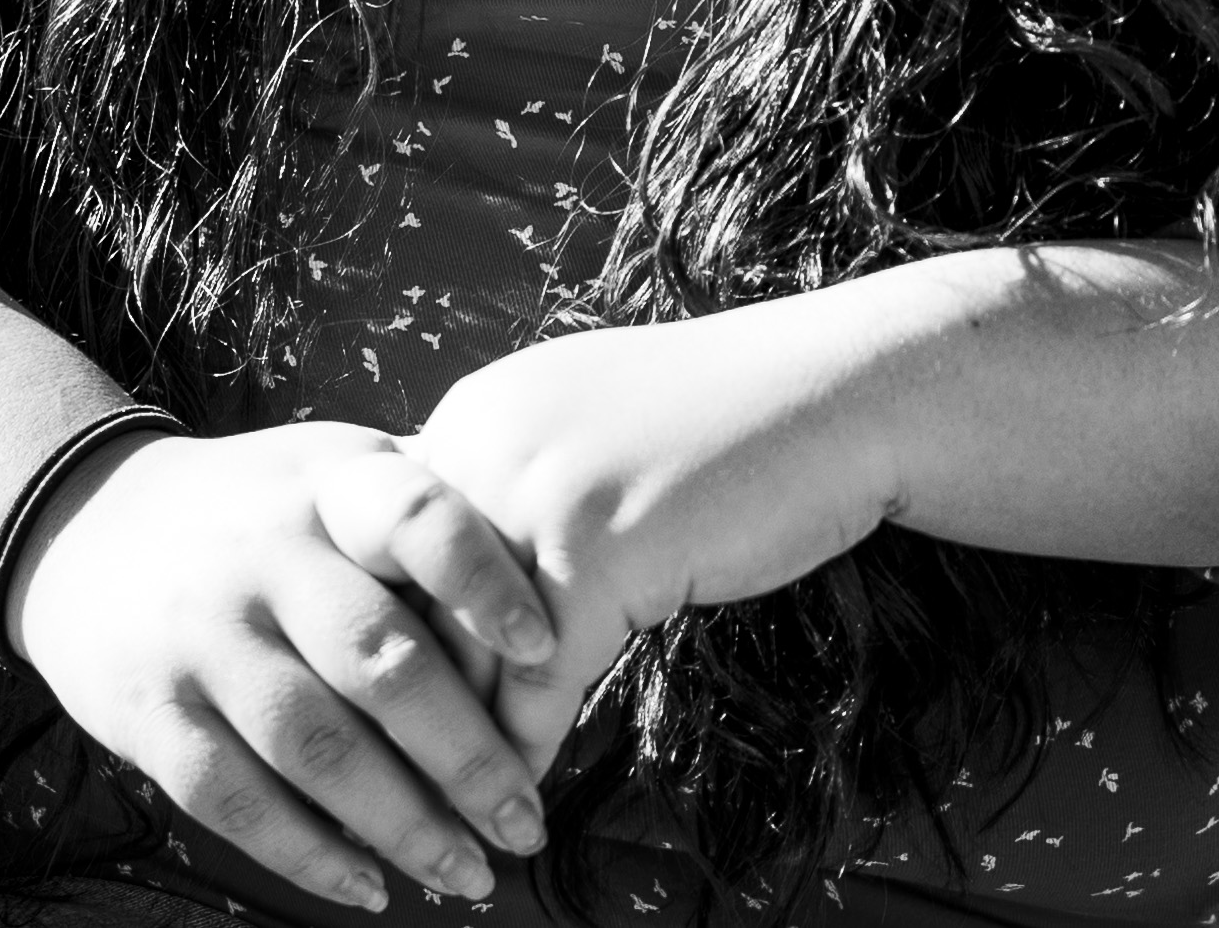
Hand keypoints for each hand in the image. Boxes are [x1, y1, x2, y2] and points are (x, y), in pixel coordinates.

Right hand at [6, 420, 564, 910]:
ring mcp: (202, 635)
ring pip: (314, 744)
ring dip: (401, 823)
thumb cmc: (257, 512)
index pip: (415, 515)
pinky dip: (308, 854)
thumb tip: (564, 561)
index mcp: (328, 486)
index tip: (545, 647)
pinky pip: (234, 799)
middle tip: (525, 821)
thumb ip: (430, 507)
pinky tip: (369, 887)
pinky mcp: (150, 711)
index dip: (484, 580)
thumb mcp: (335, 471)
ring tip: (468, 873)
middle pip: (378, 658)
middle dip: (467, 754)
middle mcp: (262, 554)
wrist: (86, 529)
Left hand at [403, 298, 903, 765]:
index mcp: (470, 420)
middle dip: (405, 716)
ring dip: (458, 755)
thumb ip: (515, 494)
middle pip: (409, 607)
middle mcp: (480, 447)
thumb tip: (467, 593)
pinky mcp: (595, 549)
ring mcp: (533, 495)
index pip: (389, 556)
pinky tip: (528, 805)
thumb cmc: (726, 426)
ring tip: (452, 826)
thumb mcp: (585, 439)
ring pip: (464, 656)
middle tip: (398, 801)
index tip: (382, 726)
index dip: (388, 650)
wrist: (836, 391)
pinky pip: (539, 681)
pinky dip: (527, 752)